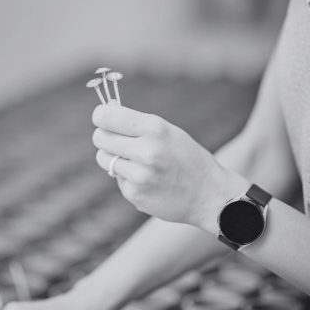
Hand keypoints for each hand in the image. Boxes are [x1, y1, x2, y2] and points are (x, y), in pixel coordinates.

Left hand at [92, 104, 244, 233]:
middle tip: (116, 139)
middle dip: (104, 137)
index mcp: (155, 129)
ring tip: (134, 160)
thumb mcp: (168, 132)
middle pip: (99, 138)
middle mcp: (146, 151)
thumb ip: (136, 124)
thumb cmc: (186, 158)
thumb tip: (102, 114)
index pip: (106, 117)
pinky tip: (147, 180)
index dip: (100, 116)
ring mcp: (139, 176)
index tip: (101, 118)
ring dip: (113, 158)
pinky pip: (117, 179)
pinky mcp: (135, 195)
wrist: (209, 195)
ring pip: (103, 159)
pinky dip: (127, 177)